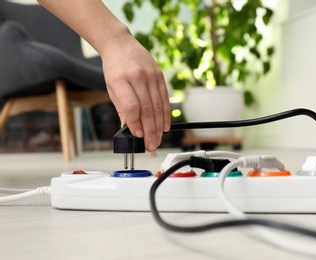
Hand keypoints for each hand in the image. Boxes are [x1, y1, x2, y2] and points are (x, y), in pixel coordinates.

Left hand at [101, 33, 170, 151]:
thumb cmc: (114, 68)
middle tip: (151, 145)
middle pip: (146, 109)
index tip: (137, 136)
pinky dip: (165, 114)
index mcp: (120, 80)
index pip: (131, 106)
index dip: (135, 123)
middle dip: (149, 131)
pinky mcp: (159, 75)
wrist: (121, 44)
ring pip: (157, 106)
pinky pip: (164, 98)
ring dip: (158, 126)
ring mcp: (151, 75)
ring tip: (157, 140)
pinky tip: (165, 127)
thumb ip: (121, 108)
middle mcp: (137, 77)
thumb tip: (131, 128)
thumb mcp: (111, 87)